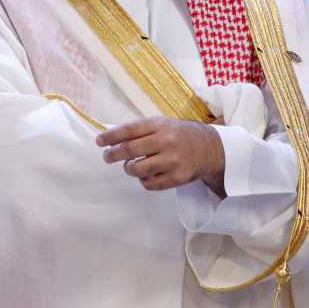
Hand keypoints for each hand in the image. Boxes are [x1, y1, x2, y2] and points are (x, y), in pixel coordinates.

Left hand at [96, 116, 225, 195]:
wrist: (209, 148)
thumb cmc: (179, 135)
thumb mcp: (163, 124)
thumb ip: (141, 130)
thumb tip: (112, 138)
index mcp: (160, 125)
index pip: (130, 130)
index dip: (111, 136)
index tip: (99, 141)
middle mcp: (166, 142)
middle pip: (130, 150)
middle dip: (113, 154)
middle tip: (107, 156)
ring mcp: (172, 161)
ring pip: (137, 169)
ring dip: (129, 168)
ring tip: (131, 166)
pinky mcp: (176, 178)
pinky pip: (149, 184)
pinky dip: (143, 180)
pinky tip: (147, 174)